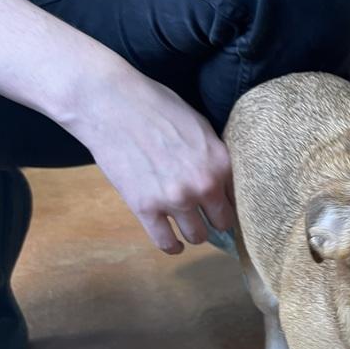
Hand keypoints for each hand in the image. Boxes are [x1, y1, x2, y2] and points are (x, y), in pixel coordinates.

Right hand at [67, 70, 234, 253]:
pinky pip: (166, 243)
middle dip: (214, 220)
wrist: (110, 103)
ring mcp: (174, 200)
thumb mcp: (200, 127)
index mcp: (221, 164)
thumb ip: (215, 157)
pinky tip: (173, 242)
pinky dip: (172, 246)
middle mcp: (203, 186)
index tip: (223, 206)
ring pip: (198, 237)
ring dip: (193, 232)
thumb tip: (225, 181)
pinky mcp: (145, 208)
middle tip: (205, 215)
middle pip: (222, 223)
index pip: (239, 200)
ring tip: (187, 224)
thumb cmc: (156, 107)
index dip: (230, 203)